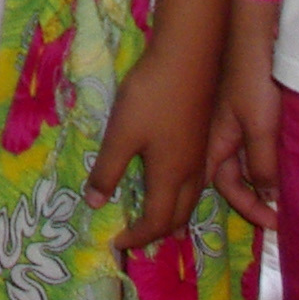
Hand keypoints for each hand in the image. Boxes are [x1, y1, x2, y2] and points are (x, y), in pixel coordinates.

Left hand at [84, 38, 217, 251]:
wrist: (187, 56)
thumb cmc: (151, 96)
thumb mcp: (121, 134)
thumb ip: (108, 170)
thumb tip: (96, 204)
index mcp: (170, 176)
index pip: (156, 221)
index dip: (138, 236)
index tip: (118, 242)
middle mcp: (190, 172)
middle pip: (179, 215)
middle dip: (159, 232)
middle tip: (139, 238)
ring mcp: (200, 154)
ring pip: (191, 199)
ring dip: (174, 215)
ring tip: (160, 221)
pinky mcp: (202, 137)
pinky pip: (195, 181)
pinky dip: (182, 195)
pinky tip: (173, 180)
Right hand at [205, 26, 281, 233]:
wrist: (253, 34)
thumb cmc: (254, 81)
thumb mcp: (260, 127)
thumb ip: (261, 164)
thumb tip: (267, 195)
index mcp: (214, 141)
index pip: (226, 186)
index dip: (247, 206)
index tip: (273, 223)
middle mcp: (218, 134)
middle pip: (231, 176)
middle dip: (251, 197)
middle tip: (277, 215)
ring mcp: (231, 119)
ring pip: (243, 159)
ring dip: (260, 179)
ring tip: (283, 194)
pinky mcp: (245, 107)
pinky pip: (253, 143)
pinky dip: (266, 158)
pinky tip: (281, 160)